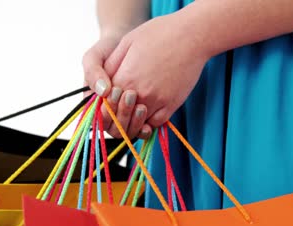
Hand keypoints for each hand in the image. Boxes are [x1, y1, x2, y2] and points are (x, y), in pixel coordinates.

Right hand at [82, 36, 151, 138]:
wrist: (131, 44)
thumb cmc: (109, 49)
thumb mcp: (95, 56)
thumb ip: (93, 72)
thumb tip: (103, 92)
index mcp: (93, 102)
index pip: (97, 118)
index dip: (105, 112)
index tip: (115, 92)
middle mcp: (108, 112)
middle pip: (112, 128)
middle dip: (121, 116)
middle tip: (131, 95)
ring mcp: (124, 116)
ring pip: (126, 132)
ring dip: (134, 124)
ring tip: (142, 106)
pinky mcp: (139, 117)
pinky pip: (140, 131)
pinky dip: (145, 130)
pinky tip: (150, 122)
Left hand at [103, 12, 209, 127]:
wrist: (191, 35)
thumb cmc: (158, 33)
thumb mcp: (127, 43)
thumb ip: (111, 66)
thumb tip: (101, 85)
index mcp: (124, 78)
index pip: (106, 103)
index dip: (104, 104)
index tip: (107, 99)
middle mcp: (140, 94)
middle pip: (120, 117)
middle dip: (116, 115)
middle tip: (119, 108)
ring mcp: (157, 101)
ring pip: (137, 124)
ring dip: (132, 120)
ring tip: (133, 110)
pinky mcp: (172, 104)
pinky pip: (156, 123)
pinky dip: (149, 123)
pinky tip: (147, 113)